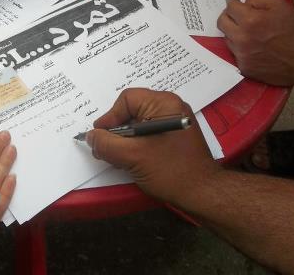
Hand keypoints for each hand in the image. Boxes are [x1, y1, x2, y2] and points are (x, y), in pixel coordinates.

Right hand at [86, 88, 219, 205]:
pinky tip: (131, 160)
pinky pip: (149, 133)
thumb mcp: (132, 156)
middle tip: (106, 149)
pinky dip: (136, 144)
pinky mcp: (175, 137)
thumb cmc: (170, 171)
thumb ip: (107, 144)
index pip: (127, 100)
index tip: (100, 137)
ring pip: (139, 124)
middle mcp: (171, 107)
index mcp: (164, 103)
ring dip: (125, 140)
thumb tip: (91, 136)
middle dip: (116, 130)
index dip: (110, 118)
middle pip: (132, 111)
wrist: (203, 194)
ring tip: (118, 157)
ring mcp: (174, 122)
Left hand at [217, 0, 293, 85]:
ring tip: (250, 33)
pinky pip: (234, 53)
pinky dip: (241, 48)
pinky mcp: (243, 67)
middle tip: (237, 16)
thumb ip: (258, 0)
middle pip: (222, 22)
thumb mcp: (281, 6)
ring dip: (234, 32)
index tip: (237, 4)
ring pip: (227, 38)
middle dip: (229, 16)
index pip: (230, 7)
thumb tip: (243, 3)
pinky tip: (254, 47)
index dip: (234, 3)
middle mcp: (242, 38)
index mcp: (250, 20)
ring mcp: (241, 54)